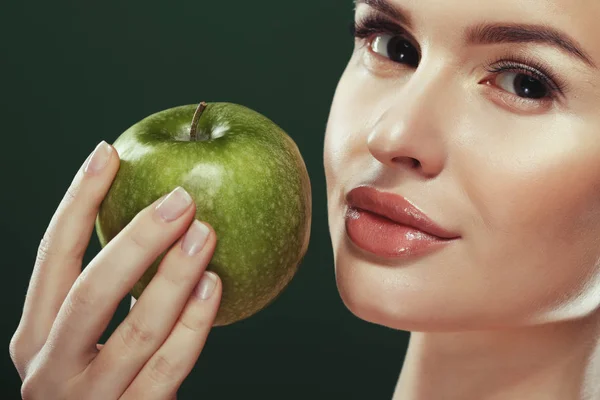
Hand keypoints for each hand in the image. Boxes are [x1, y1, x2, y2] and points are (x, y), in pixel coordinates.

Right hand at [10, 141, 221, 399]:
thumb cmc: (103, 385)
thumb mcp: (86, 344)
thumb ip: (110, 298)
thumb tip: (163, 223)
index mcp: (35, 338)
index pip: (53, 257)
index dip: (79, 202)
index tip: (109, 153)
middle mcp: (50, 370)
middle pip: (93, 290)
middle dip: (139, 238)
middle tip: (182, 198)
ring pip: (138, 328)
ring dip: (176, 275)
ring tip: (208, 233)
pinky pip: (169, 367)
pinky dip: (195, 323)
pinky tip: (215, 286)